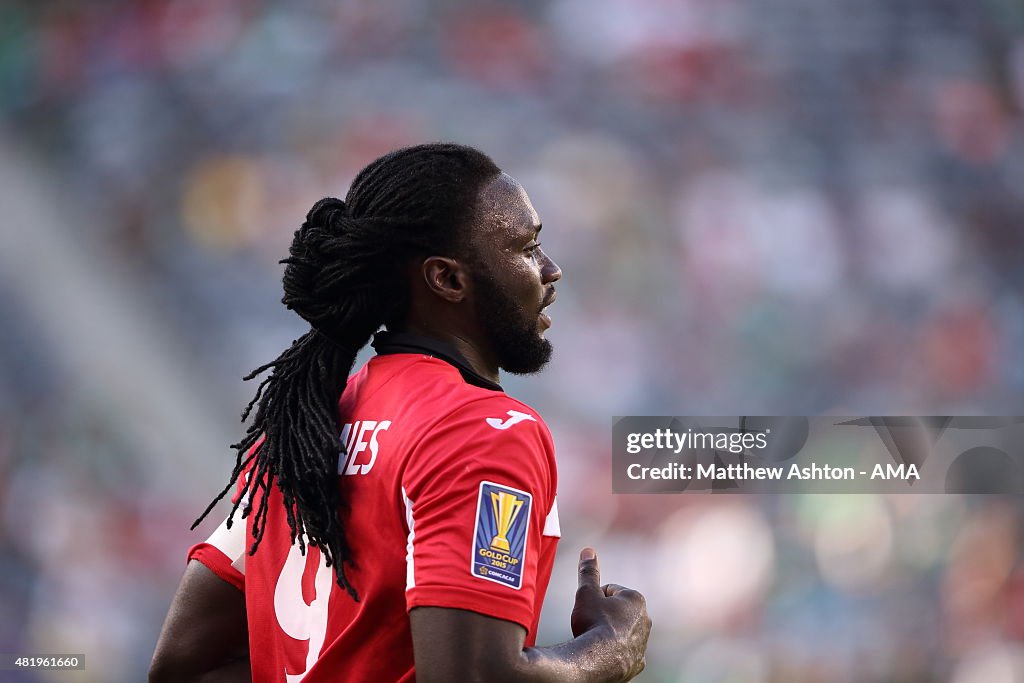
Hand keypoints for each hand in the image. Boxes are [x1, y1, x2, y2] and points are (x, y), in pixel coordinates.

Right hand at [570, 547, 650, 679]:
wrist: (596, 661)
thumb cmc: (593, 623)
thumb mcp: (586, 592)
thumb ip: (589, 571)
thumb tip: (588, 550)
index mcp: (636, 599)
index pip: (611, 591)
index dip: (595, 597)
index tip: (589, 608)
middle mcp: (645, 620)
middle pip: (618, 611)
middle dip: (605, 614)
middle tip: (591, 623)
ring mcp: (643, 643)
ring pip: (622, 632)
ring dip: (610, 633)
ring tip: (595, 639)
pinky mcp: (637, 662)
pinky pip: (625, 652)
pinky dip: (616, 652)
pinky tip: (605, 654)